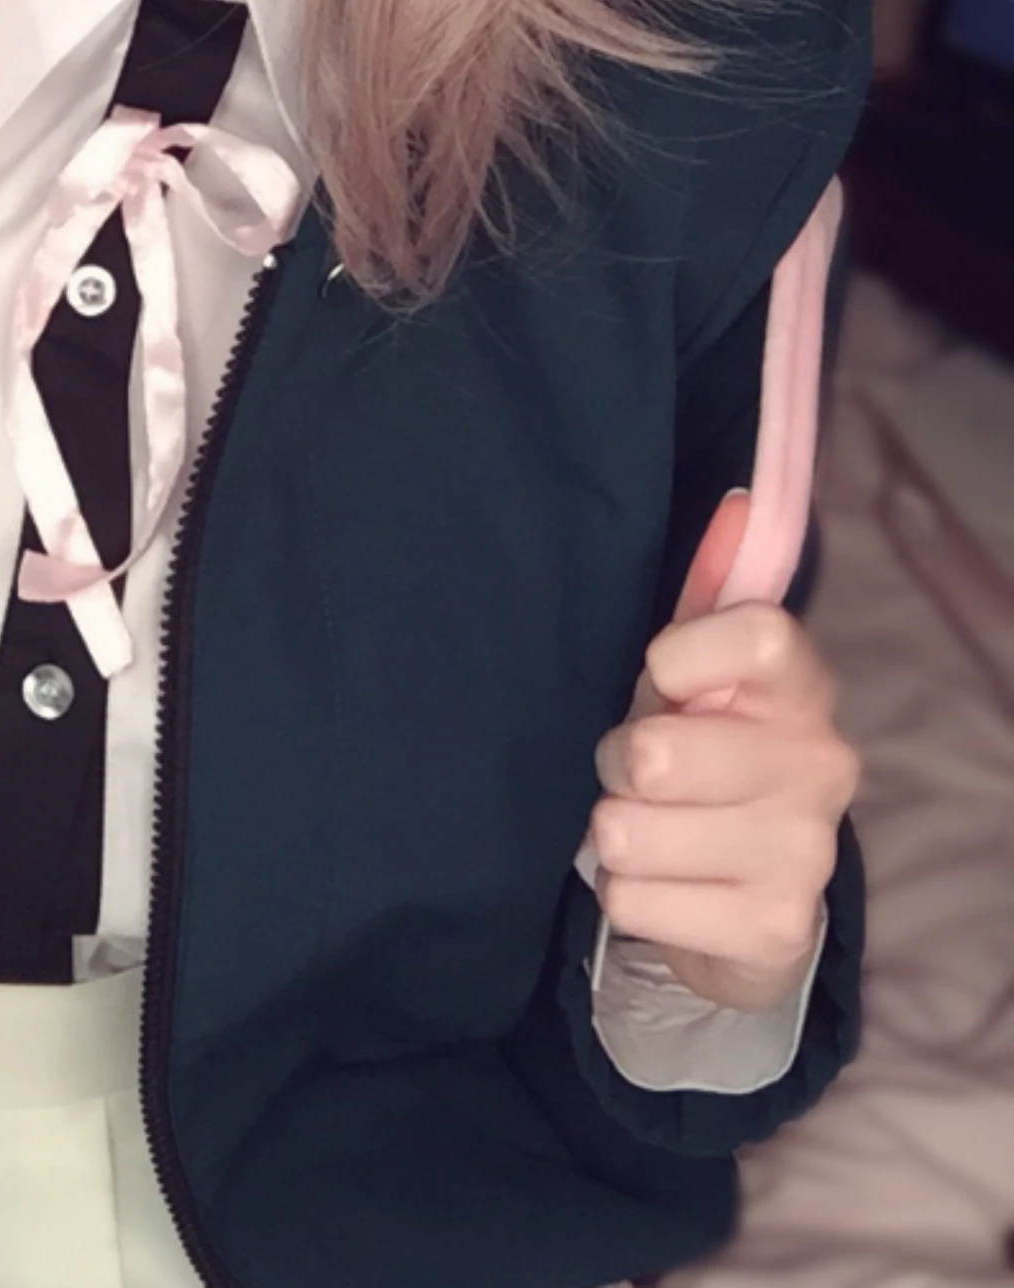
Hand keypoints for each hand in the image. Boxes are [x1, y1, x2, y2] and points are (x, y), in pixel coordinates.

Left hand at [588, 489, 860, 1012]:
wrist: (746, 901)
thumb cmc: (702, 753)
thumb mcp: (692, 674)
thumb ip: (706, 597)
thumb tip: (737, 508)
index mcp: (800, 685)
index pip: (760, 633)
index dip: (682, 655)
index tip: (662, 676)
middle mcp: (821, 763)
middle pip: (658, 752)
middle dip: (618, 761)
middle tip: (638, 770)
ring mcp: (804, 852)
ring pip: (630, 831)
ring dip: (616, 832)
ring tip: (649, 826)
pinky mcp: (772, 928)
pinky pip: (631, 898)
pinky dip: (626, 892)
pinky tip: (664, 884)